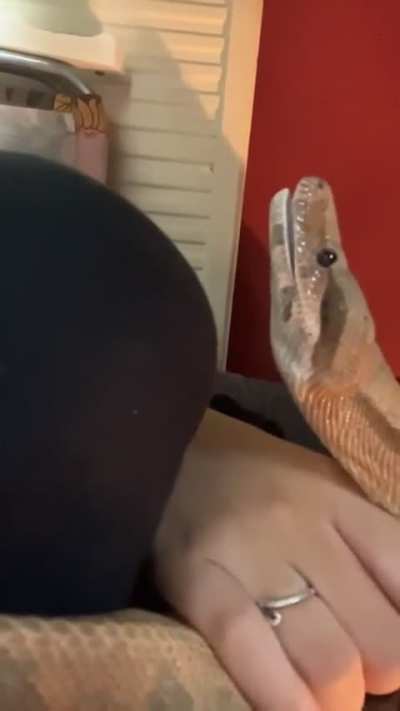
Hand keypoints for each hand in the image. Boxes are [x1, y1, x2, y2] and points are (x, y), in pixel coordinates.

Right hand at [154, 409, 399, 710]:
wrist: (169, 453)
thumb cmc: (253, 477)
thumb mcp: (321, 487)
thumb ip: (364, 542)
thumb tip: (396, 612)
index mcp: (338, 498)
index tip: (391, 652)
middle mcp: (301, 522)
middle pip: (378, 638)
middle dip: (376, 676)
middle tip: (355, 674)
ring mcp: (249, 551)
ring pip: (327, 662)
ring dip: (336, 698)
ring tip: (322, 693)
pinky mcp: (198, 578)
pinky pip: (252, 654)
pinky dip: (283, 701)